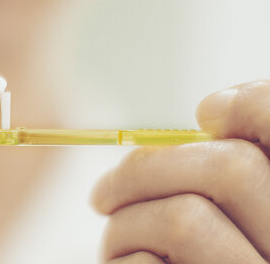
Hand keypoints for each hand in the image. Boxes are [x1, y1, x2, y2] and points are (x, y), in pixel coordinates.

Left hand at [91, 80, 269, 262]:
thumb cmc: (191, 258)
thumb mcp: (225, 219)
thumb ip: (227, 177)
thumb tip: (211, 114)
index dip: (253, 106)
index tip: (206, 113)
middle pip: (230, 169)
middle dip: (145, 169)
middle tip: (103, 191)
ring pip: (183, 217)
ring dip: (124, 223)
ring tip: (114, 242)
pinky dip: (122, 261)